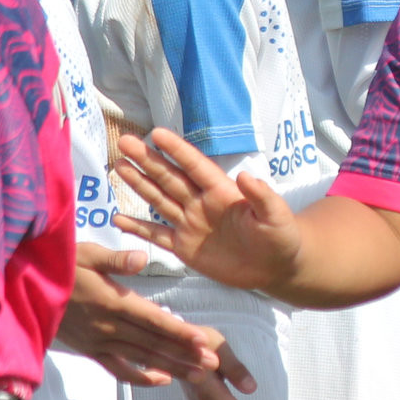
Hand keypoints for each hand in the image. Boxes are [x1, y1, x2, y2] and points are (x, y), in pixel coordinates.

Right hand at [56, 245, 221, 386]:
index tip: (203, 340)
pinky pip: (119, 369)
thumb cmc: (59, 267)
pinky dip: (140, 377)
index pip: (153, 319)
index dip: (179, 331)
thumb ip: (115, 260)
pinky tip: (162, 380)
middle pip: (154, 343)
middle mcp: (109, 326)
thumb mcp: (85, 254)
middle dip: (186, 354)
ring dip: (172, 367)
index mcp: (113, 301)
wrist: (23, 291)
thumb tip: (142, 258)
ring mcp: (100, 342)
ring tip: (199, 375)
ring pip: (142, 358)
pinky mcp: (91, 351)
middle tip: (214, 364)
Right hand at [113, 129, 304, 290]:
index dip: (177, 150)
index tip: (156, 133)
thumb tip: (245, 176)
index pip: (195, 166)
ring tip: (118, 165)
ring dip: (139, 183)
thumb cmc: (281, 236)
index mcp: (222, 191)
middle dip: (147, 160)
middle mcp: (202, 203)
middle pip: (170, 177)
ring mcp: (191, 223)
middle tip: (124, 141)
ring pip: (159, 199)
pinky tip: (117, 218)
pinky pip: (157, 235)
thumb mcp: (276, 216)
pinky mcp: (185, 247)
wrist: (277, 266)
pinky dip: (138, 228)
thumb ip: (262, 197)